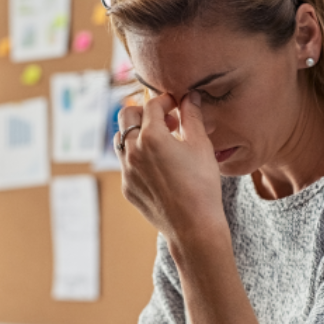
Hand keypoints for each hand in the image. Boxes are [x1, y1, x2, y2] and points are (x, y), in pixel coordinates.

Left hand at [117, 92, 224, 246]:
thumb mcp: (201, 146)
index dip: (166, 101)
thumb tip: (190, 96)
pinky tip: (159, 165)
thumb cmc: (202, 185)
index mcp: (151, 136)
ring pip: (121, 139)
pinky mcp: (127, 187)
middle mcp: (133, 151)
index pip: (152, 105)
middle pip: (126, 115)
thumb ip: (192, 116)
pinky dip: (138, 156)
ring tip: (160, 141)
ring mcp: (126, 171)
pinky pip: (126, 163)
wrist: (193, 227)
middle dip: (144, 111)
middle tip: (166, 120)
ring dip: (136, 133)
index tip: (177, 105)